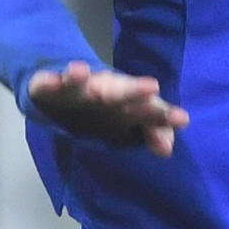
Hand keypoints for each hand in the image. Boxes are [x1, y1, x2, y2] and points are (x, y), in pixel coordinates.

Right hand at [24, 61, 187, 155]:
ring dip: (90, 82)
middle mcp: (103, 91)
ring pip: (84, 85)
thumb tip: (167, 151)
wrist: (60, 89)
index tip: (181, 119)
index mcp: (126, 101)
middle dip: (135, 91)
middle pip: (120, 91)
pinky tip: (62, 78)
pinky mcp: (47, 87)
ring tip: (95, 82)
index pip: (148, 107)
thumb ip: (153, 132)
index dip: (163, 115)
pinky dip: (51, 81)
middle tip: (153, 87)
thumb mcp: (130, 122)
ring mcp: (76, 88)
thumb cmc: (105, 107)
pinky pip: (47, 84)